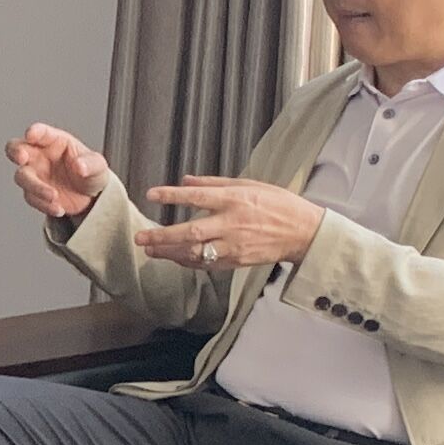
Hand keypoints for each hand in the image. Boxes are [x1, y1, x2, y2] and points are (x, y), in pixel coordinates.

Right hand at [7, 125, 107, 219]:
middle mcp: (40, 156)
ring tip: (54, 196)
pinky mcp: (34, 193)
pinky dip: (43, 205)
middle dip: (16, 152)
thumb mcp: (98, 166)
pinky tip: (58, 208)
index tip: (32, 134)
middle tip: (22, 157)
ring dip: (35, 187)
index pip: (41, 133)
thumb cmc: (91, 173)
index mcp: (54, 141)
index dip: (34, 132)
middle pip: (16, 148)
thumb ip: (90, 163)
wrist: (90, 199)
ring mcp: (35, 175)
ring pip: (22, 177)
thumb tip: (79, 165)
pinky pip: (31, 198)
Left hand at [135, 177, 325, 272]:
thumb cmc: (277, 203)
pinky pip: (207, 264)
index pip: (198, 197)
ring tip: (150, 250)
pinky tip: (173, 257)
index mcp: (235, 200)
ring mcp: (235, 245)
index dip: (172, 196)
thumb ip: (214, 184)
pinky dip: (188, 261)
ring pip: (196, 253)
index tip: (151, 195)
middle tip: (140, 238)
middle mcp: (232, 223)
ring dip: (170, 253)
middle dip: (162, 236)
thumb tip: (185, 180)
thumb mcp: (249, 184)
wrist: (303, 232)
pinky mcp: (237, 261)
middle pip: (191, 232)